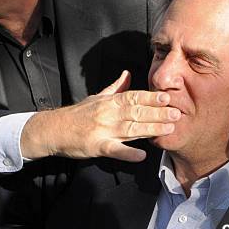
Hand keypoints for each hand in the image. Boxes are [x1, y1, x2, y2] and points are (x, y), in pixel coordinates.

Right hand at [20, 71, 179, 161]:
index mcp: (109, 101)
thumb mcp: (96, 97)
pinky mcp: (96, 146)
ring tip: (168, 129)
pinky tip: (142, 155)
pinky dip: (128, 153)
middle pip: (136, 112)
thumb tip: (128, 74)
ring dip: (151, 129)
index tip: (168, 96)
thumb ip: (115, 88)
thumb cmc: (77, 114)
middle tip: (177, 112)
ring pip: (130, 129)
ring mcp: (102, 130)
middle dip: (158, 112)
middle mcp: (107, 113)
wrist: (52, 129)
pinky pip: (114, 150)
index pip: (134, 97)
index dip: (151, 97)